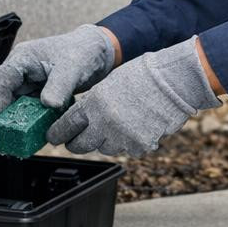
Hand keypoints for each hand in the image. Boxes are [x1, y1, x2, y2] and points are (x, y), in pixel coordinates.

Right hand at [0, 24, 115, 131]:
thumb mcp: (72, 67)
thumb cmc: (81, 51)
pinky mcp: (37, 94)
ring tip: (10, 141)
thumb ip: (59, 85)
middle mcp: (21, 71)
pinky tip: (28, 137)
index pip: (2, 79)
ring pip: (13, 105)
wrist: (96, 53)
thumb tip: (48, 104)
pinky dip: (28, 123)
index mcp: (23, 57)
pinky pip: (28, 111)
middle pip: (2, 95)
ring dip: (12, 122)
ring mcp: (28, 83)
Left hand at [45, 38, 220, 155]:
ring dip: (104, 141)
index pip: (66, 126)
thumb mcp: (108, 84)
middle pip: (80, 145)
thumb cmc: (142, 76)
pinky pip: (126, 150)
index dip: (57, 134)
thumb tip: (80, 120)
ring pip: (103, 148)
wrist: (173, 81)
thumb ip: (92, 104)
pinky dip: (127, 143)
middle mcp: (105, 123)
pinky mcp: (139, 146)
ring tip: (113, 127)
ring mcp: (122, 137)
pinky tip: (133, 128)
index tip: (54, 136)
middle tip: (75, 140)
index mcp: (94, 104)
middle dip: (76, 143)